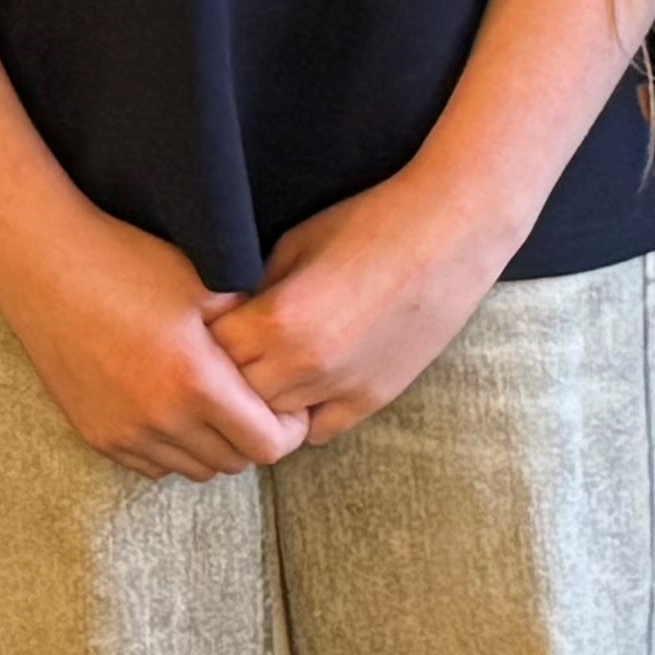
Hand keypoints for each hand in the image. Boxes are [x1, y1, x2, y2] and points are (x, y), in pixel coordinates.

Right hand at [0, 205, 305, 481]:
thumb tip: (288, 350)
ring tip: (211, 403)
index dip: (289, 428)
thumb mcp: (204, 282)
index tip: (286, 403)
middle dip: (253, 436)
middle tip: (252, 401)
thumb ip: (252, 323)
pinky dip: (173, 448)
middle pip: (235, 462)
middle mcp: (162, 419)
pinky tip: (171, 407)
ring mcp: (126, 433)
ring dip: (212, 444)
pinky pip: (153, 465)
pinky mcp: (98, 436)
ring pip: (194, 468)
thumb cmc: (128, 262)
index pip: (269, 445)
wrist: (46, 266)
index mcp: (197, 381)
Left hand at [207, 173, 513, 444]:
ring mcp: (341, 389)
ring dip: (266, 399)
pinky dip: (305, 413)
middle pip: (236, 395)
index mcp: (278, 322)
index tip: (213, 323)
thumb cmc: (370, 224)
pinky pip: (319, 430)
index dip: (206, 338)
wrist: (448, 234)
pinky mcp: (373, 400)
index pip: (210, 354)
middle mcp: (304, 366)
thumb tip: (228, 316)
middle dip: (229, 374)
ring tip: (270, 365)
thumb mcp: (295, 244)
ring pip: (274, 421)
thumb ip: (255, 289)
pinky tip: (307, 382)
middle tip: (235, 348)